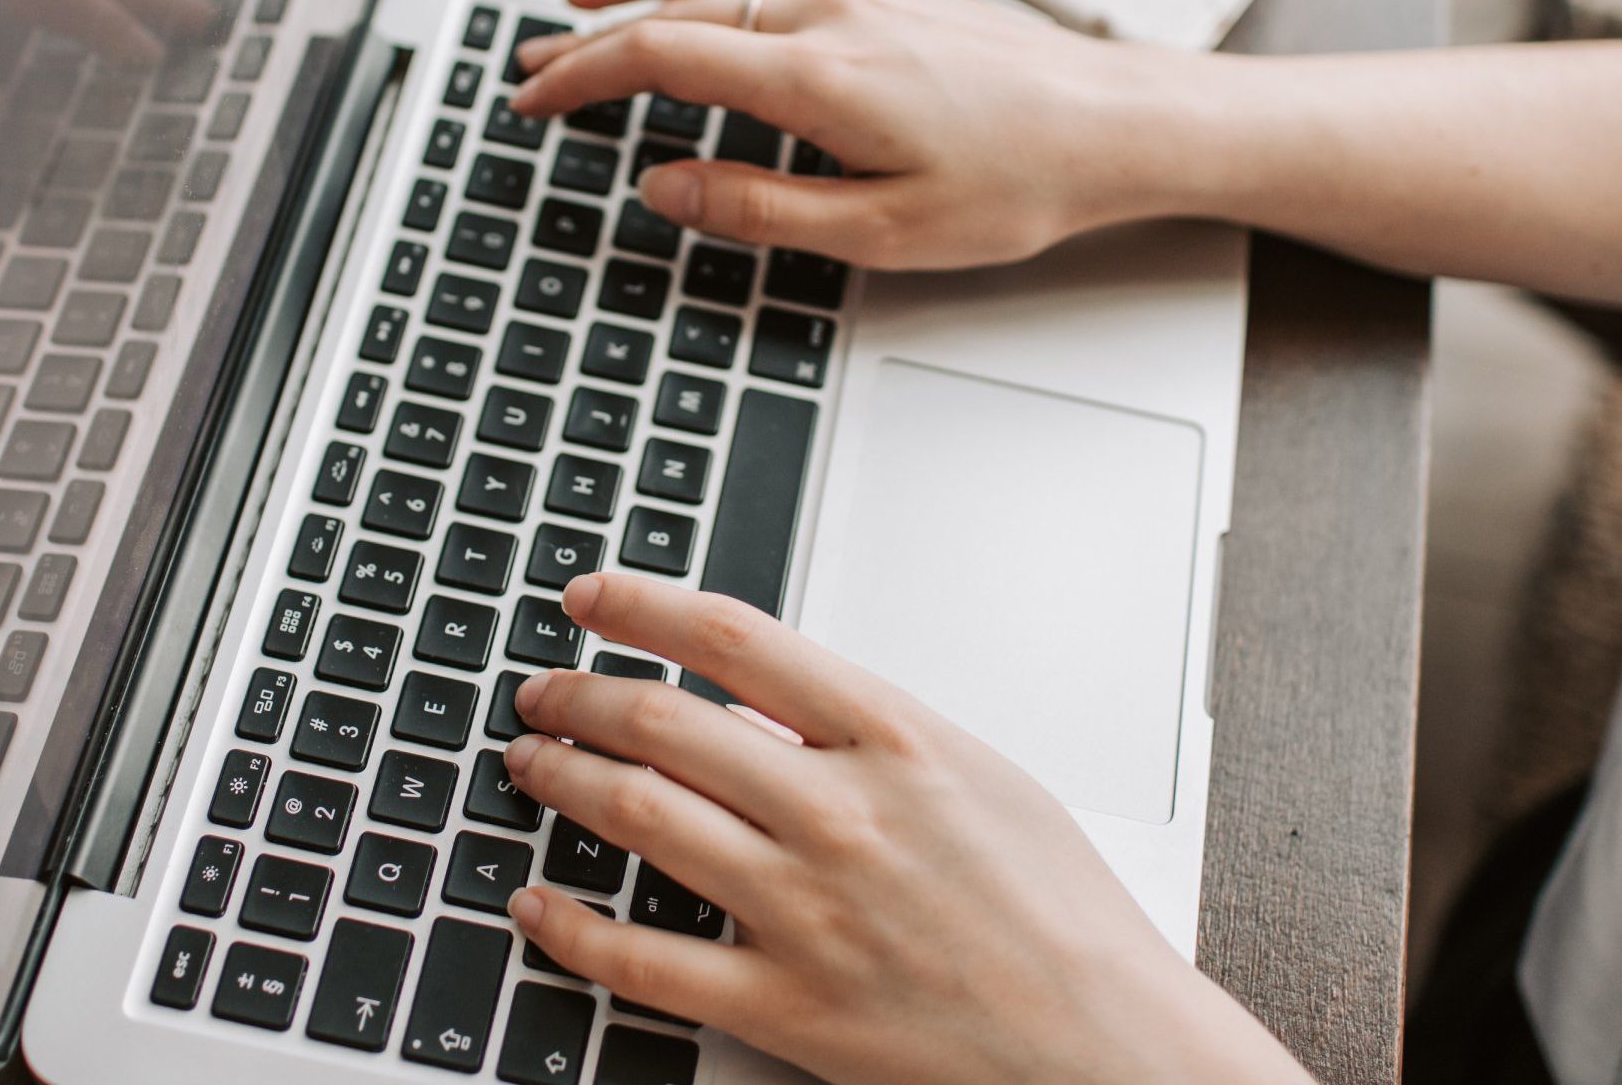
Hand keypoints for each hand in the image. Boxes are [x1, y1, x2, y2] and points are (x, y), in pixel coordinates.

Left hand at [504, 574, 1310, 1084]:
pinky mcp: (784, 1006)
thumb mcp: (978, 771)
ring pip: (637, 817)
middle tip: (544, 689)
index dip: (642, 606)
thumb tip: (762, 688)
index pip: (735, 639)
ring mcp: (805, 910)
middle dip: (579, 694)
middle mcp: (839, 814)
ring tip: (532, 762)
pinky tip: (536, 900)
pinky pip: (641, 961)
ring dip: (561, 778)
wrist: (1106, 1044)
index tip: (591, 598)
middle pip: (663, 722)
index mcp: (893, 740)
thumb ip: (866, 726)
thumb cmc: (1059, 909)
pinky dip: (569, 926)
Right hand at [510, 0, 1214, 270]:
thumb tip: (666, 189)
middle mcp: (829, 13)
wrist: (1117, 127)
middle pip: (676, 2)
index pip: (658, 58)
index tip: (532, 101)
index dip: (580, 78)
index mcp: (813, 76)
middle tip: (537, 62)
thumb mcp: (880, 232)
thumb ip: (759, 208)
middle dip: (592, 32)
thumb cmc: (1018, 182)